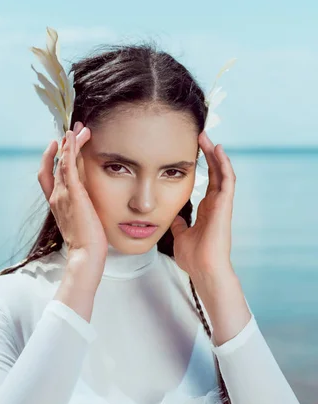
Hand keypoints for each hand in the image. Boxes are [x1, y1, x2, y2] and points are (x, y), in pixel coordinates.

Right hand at [37, 122, 107, 267]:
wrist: (86, 255)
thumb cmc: (88, 244)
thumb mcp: (83, 222)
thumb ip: (83, 209)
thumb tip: (90, 203)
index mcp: (57, 204)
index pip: (50, 176)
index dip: (52, 159)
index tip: (60, 146)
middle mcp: (56, 197)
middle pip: (56, 164)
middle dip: (64, 146)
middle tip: (73, 130)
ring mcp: (62, 194)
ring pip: (63, 161)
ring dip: (70, 143)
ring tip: (80, 129)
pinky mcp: (73, 193)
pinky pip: (68, 164)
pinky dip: (69, 148)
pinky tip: (74, 136)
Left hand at [170, 130, 235, 279]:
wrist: (203, 269)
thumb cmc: (194, 257)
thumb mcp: (180, 236)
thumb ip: (180, 225)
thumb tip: (175, 218)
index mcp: (207, 209)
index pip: (207, 181)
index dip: (202, 165)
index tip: (193, 150)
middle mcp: (216, 204)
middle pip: (215, 172)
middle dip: (208, 153)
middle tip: (200, 135)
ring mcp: (222, 204)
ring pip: (223, 172)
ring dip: (216, 154)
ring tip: (207, 137)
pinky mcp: (225, 206)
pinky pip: (228, 181)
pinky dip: (224, 164)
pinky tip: (218, 150)